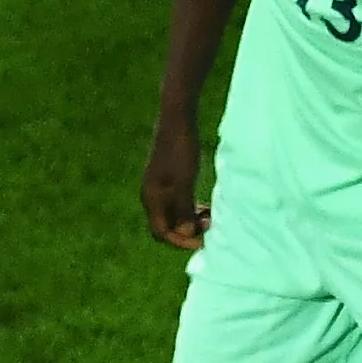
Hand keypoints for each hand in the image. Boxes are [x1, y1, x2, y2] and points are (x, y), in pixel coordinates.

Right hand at [141, 116, 208, 249]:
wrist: (177, 121)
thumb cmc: (180, 150)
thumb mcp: (184, 182)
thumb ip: (184, 209)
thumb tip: (186, 233)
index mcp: (151, 198)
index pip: (161, 232)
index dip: (180, 241)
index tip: (203, 242)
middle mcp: (152, 196)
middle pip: (166, 226)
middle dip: (187, 231)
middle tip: (210, 226)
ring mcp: (159, 188)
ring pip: (174, 215)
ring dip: (191, 220)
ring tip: (210, 217)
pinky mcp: (168, 180)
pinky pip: (178, 204)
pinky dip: (191, 209)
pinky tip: (206, 206)